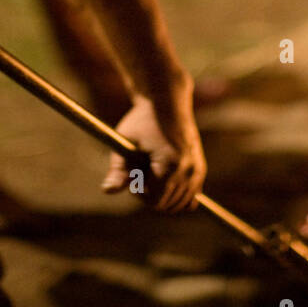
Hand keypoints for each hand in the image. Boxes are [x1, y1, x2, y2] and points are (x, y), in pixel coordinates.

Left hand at [101, 95, 206, 211]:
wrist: (166, 101)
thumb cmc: (142, 120)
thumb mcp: (126, 143)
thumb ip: (118, 170)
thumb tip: (107, 191)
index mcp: (170, 165)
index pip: (155, 200)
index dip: (139, 193)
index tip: (132, 174)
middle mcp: (189, 170)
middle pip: (167, 205)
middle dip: (150, 195)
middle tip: (141, 171)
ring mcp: (197, 170)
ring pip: (180, 204)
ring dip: (163, 195)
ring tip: (152, 171)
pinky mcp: (200, 169)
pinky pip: (192, 198)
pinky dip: (178, 196)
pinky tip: (166, 182)